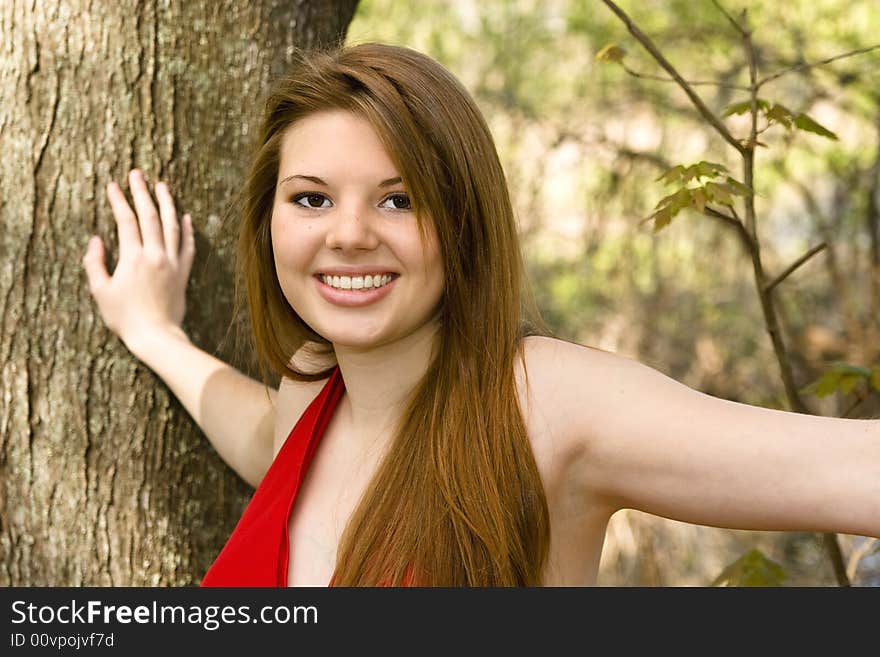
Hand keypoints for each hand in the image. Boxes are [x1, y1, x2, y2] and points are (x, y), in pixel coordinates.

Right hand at [82, 169, 194, 354]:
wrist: (156, 336)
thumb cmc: (125, 317)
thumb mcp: (100, 291)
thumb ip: (94, 263)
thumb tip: (96, 240)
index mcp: (133, 258)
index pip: (126, 221)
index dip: (119, 200)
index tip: (113, 185)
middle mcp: (155, 255)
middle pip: (150, 216)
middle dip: (142, 192)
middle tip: (137, 173)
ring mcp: (172, 263)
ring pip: (172, 226)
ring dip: (167, 203)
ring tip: (162, 186)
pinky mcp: (183, 273)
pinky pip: (188, 246)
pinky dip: (187, 230)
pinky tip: (186, 217)